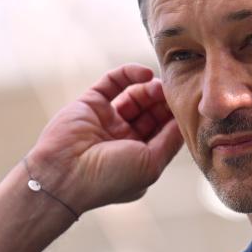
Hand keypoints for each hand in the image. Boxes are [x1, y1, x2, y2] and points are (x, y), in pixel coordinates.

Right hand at [26, 63, 183, 213]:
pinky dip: (130, 74)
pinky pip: (114, 82)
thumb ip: (170, 140)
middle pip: (152, 113)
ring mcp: (106, 120)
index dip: (175, 119)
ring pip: (135, 96)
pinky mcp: (90, 102)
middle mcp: (123, 140)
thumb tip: (184, 120)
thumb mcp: (151, 164)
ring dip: (150, 89)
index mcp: (138, 158)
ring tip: (158, 86)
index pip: (164, 133)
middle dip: (164, 102)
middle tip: (174, 92)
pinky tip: (145, 75)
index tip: (188, 106)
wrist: (64, 174)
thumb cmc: (109, 178)